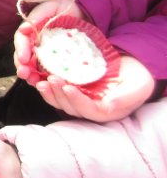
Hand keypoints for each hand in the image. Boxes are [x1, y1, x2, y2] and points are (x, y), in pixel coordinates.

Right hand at [14, 0, 83, 84]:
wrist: (83, 11)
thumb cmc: (64, 6)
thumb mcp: (52, 5)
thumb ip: (39, 14)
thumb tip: (25, 28)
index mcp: (31, 31)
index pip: (21, 40)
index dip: (20, 49)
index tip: (23, 58)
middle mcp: (35, 43)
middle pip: (23, 57)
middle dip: (22, 66)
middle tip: (24, 73)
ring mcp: (45, 54)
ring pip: (33, 67)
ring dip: (30, 75)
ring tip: (32, 81)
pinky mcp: (57, 62)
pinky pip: (48, 72)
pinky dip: (45, 79)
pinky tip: (45, 83)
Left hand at [35, 55, 154, 121]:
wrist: (132, 66)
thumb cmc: (137, 77)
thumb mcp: (138, 86)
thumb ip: (124, 97)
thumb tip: (109, 106)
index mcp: (107, 111)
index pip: (89, 109)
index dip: (77, 100)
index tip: (68, 87)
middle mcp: (91, 108)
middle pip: (71, 107)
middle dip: (60, 94)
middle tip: (52, 79)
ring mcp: (80, 100)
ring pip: (61, 102)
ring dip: (50, 93)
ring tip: (42, 82)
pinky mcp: (73, 91)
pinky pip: (57, 93)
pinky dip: (48, 88)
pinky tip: (39, 79)